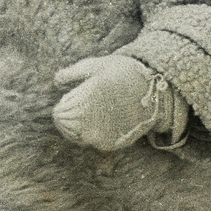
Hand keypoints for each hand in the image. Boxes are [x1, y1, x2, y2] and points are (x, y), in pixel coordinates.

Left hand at [52, 55, 181, 151]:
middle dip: (68, 115)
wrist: (154, 91)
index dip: (63, 103)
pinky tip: (103, 119)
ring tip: (94, 110)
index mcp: (83, 101)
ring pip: (75, 136)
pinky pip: (91, 142)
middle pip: (64, 126)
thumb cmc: (123, 73)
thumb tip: (56, 81)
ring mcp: (99, 136)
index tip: (73, 95)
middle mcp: (89, 123)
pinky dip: (92, 133)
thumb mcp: (95, 65)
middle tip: (85, 102)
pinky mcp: (110, 144)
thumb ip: (71, 73)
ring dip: (77, 125)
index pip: (58, 113)